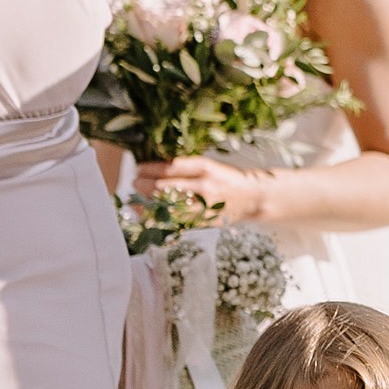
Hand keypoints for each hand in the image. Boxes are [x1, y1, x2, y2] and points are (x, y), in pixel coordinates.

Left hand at [132, 156, 267, 221]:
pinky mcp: (203, 221)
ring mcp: (203, 206)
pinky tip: (146, 215)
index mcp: (205, 167)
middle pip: (162, 187)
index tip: (139, 168)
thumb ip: (185, 167)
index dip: (148, 168)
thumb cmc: (226, 178)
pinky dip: (157, 219)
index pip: (168, 167)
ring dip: (145, 202)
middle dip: (142, 184)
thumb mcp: (210, 165)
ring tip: (138, 198)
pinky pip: (173, 222)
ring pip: (165, 206)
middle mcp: (204, 186)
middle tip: (136, 182)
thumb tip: (151, 169)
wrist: (253, 197)